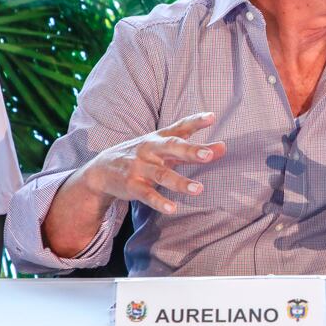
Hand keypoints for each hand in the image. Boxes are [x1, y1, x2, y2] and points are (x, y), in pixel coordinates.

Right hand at [80, 112, 226, 213]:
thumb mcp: (164, 148)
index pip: (180, 127)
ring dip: (180, 182)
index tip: (212, 117)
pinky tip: (173, 208)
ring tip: (199, 189)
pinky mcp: (132, 186)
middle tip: (209, 155)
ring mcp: (140, 168)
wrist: (101, 170)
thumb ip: (192, 147)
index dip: (196, 121)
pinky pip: (147, 195)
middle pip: (172, 148)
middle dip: (190, 151)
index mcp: (159, 138)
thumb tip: (223, 148)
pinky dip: (160, 202)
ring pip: (162, 175)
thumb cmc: (143, 155)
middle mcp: (150, 149)